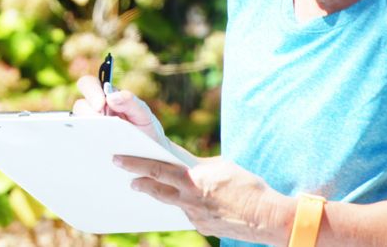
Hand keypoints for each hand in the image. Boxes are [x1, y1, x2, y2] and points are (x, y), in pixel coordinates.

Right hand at [72, 75, 167, 147]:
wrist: (151, 156)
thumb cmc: (146, 131)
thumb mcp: (144, 115)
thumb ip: (131, 102)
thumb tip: (111, 96)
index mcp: (107, 97)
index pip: (89, 84)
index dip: (91, 91)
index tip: (100, 104)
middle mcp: (95, 111)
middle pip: (79, 105)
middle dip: (88, 113)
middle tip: (101, 123)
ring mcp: (91, 128)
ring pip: (78, 124)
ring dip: (89, 130)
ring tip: (104, 139)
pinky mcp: (90, 143)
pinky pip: (81, 141)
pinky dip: (88, 144)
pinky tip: (101, 150)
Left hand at [113, 155, 293, 243]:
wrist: (268, 218)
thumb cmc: (247, 186)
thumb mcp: (220, 167)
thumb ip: (197, 166)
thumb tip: (182, 163)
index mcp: (193, 180)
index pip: (156, 169)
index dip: (135, 164)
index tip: (118, 159)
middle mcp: (190, 200)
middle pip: (156, 189)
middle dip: (139, 181)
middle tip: (126, 177)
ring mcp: (195, 217)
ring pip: (171, 203)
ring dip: (160, 193)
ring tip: (146, 186)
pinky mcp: (202, 228)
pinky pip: (187, 214)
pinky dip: (184, 205)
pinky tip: (187, 200)